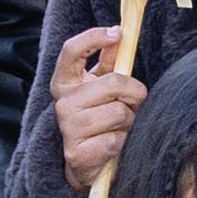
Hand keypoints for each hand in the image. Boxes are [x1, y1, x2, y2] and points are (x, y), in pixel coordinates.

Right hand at [46, 20, 142, 195]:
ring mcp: (68, 128)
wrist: (85, 164)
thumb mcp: (99, 89)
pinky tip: (115, 145)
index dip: (93, 37)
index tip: (116, 33)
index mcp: (65, 82)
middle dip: (133, 93)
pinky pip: (116, 139)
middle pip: (112, 83)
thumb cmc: (97, 119)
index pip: (71, 51)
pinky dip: (124, 142)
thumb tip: (118, 33)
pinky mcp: (77, 152)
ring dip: (130, 121)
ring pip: (119, 113)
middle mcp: (62, 102)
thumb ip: (107, 63)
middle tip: (133, 103)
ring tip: (121, 127)